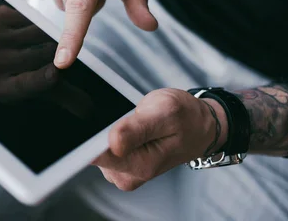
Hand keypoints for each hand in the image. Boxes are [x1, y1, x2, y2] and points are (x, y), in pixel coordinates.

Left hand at [0, 3, 57, 102]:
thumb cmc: (8, 70)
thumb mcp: (27, 88)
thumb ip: (59, 97)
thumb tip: (89, 110)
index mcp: (3, 88)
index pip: (25, 84)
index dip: (41, 80)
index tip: (55, 74)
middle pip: (43, 55)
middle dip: (58, 54)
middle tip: (61, 56)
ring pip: (40, 34)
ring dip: (49, 38)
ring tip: (43, 43)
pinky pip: (32, 20)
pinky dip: (36, 25)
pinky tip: (28, 31)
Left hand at [92, 88, 227, 190]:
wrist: (199, 126)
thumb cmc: (186, 118)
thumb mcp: (165, 112)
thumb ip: (136, 128)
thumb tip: (112, 143)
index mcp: (138, 166)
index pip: (94, 156)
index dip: (88, 136)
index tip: (95, 121)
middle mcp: (126, 175)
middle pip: (90, 151)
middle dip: (99, 129)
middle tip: (124, 116)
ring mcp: (121, 171)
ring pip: (94, 146)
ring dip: (105, 129)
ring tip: (129, 120)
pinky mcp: (118, 163)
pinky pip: (101, 145)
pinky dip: (108, 131)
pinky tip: (125, 124)